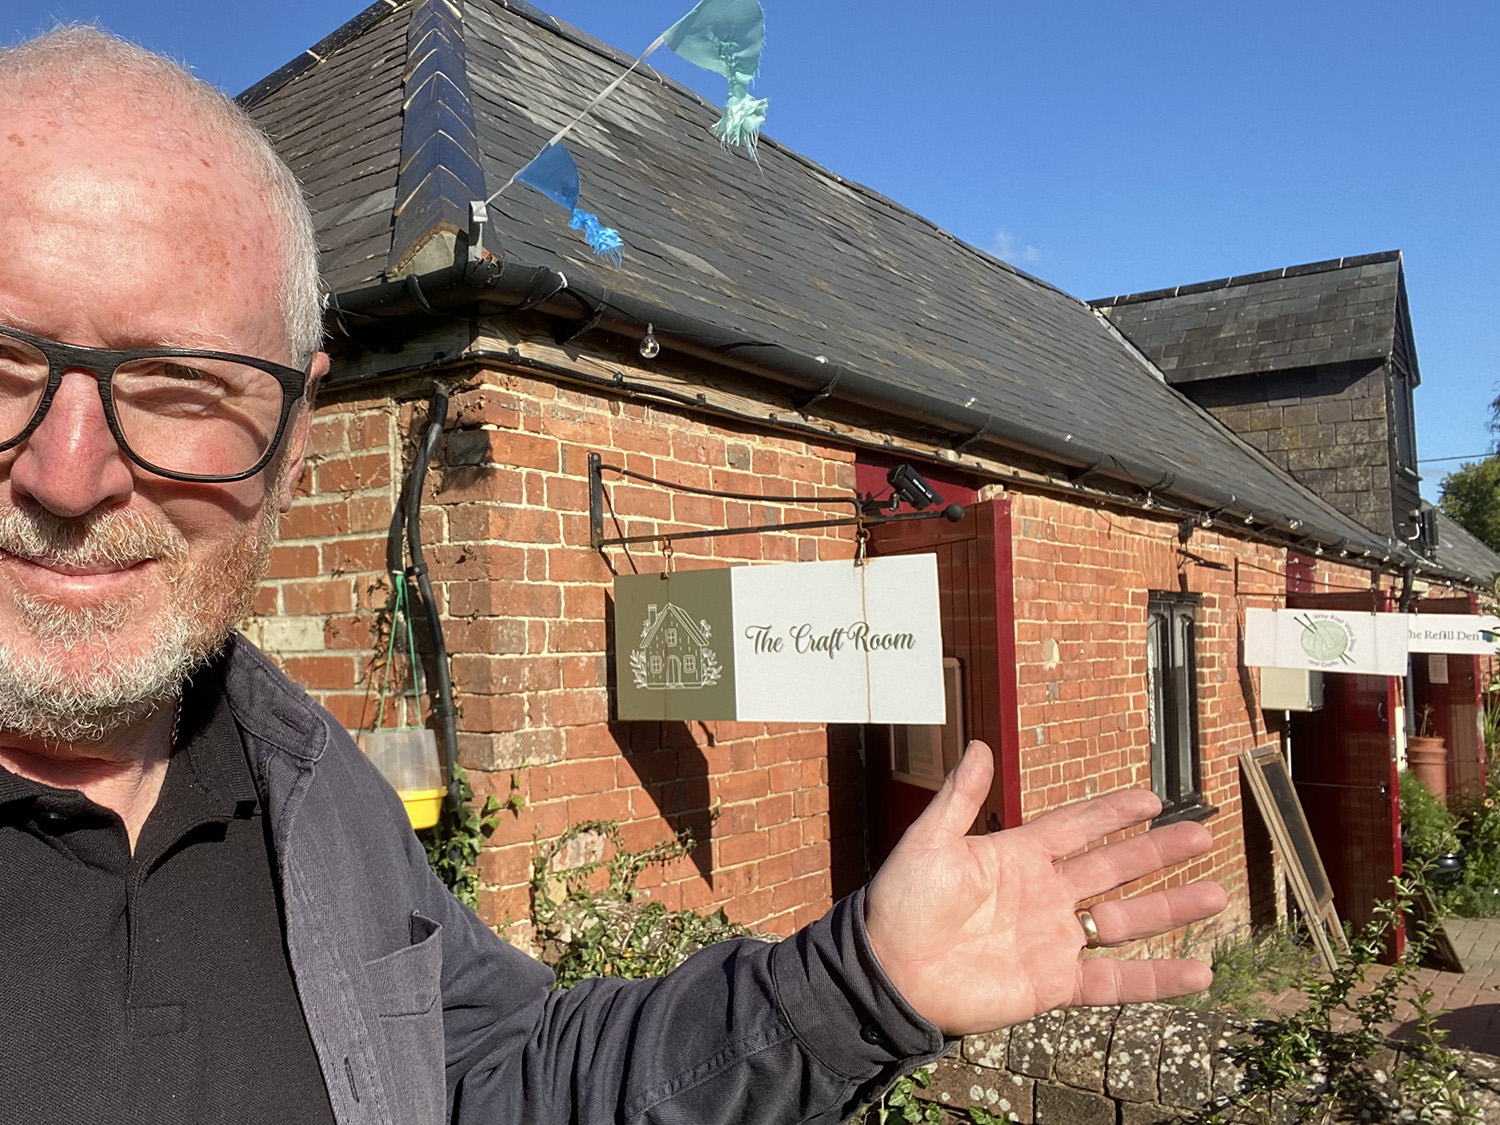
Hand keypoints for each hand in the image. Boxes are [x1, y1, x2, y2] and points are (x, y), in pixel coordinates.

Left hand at [865, 741, 1226, 1035]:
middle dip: (1158, 852)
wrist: (890, 971)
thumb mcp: (931, 840)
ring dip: (1170, 908)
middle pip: (1113, 869)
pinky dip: (1157, 978)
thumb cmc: (902, 903)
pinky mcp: (1054, 983)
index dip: (1112, 812)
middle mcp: (1044, 895)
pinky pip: (1115, 980)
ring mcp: (1053, 939)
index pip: (1077, 828)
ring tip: (1216, 894)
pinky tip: (1199, 973)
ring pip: (1125, 920)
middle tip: (1203, 835)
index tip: (1151, 798)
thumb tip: (978, 743)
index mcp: (1018, 857)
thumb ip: (960, 796)